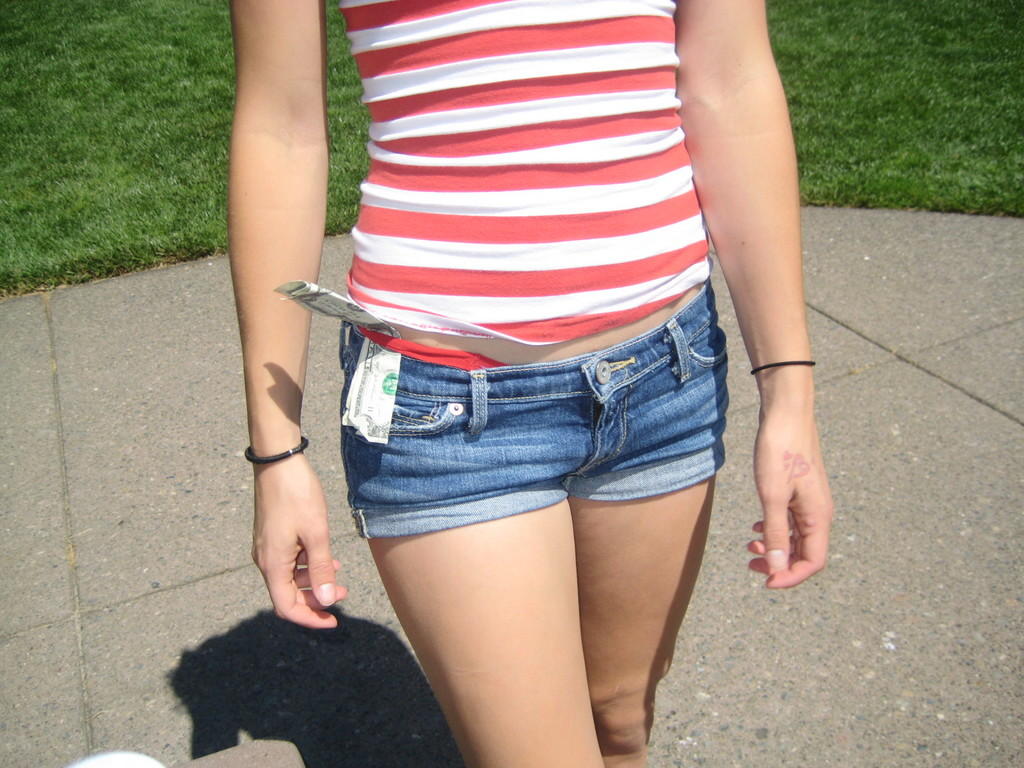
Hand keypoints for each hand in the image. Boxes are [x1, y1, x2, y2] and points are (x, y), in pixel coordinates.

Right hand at [251, 454, 346, 627]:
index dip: (310, 618)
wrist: (279, 462)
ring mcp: (268, 547)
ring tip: (339, 572)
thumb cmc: (297, 495)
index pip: (287, 607)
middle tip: (344, 593)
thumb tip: (328, 600)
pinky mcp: (272, 536)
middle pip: (287, 595)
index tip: (333, 620)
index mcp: (273, 564)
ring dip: (313, 581)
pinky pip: (289, 561)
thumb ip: (321, 569)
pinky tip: (327, 557)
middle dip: (316, 599)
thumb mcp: (316, 534)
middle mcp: (266, 560)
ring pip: (289, 578)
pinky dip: (307, 565)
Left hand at [747, 404, 833, 587]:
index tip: (764, 581)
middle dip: (779, 564)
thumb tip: (777, 568)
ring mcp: (810, 501)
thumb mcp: (772, 496)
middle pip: (805, 553)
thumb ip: (776, 533)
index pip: (812, 562)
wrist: (786, 414)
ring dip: (775, 547)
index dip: (790, 577)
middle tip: (750, 565)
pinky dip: (775, 530)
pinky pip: (792, 521)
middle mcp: (819, 512)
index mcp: (818, 517)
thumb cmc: (779, 451)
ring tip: (749, 547)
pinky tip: (757, 527)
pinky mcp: (800, 490)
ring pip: (797, 537)